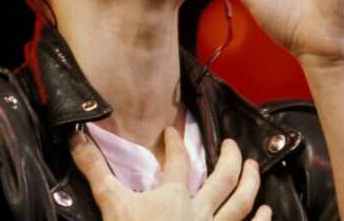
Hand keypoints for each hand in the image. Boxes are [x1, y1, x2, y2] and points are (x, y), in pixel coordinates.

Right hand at [70, 127, 271, 220]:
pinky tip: (266, 213)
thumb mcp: (111, 205)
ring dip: (250, 184)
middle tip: (233, 145)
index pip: (178, 161)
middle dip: (230, 158)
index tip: (173, 131)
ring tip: (254, 168)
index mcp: (173, 196)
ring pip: (240, 204)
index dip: (175, 143)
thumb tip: (76, 136)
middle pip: (222, 179)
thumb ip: (96, 171)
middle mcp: (199, 211)